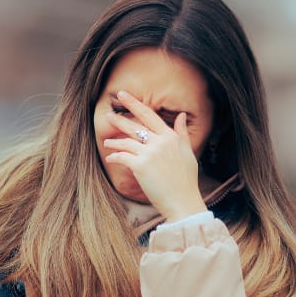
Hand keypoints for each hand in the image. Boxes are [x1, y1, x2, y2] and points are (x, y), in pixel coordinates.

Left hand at [103, 91, 206, 221]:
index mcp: (171, 137)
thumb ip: (182, 133)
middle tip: (109, 114)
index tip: (123, 95)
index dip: (135, 104)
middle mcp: (160, 142)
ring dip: (114, 141)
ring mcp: (150, 153)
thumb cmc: (186, 181)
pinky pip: (122, 157)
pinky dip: (114, 156)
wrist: (183, 202)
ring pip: (126, 141)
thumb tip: (181, 116)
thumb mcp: (188, 153)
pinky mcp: (140, 166)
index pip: (150, 116)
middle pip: (135, 126)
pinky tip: (110, 158)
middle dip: (119, 119)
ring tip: (107, 141)